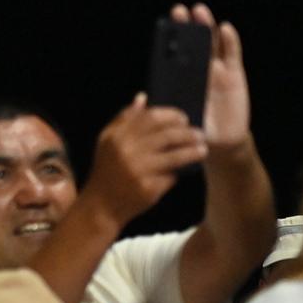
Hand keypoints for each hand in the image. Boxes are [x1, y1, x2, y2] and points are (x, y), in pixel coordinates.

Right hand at [86, 95, 206, 227]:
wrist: (100, 205)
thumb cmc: (107, 170)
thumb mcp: (107, 141)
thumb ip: (124, 119)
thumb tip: (142, 97)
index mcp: (117, 136)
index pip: (151, 117)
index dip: (172, 115)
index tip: (184, 118)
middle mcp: (126, 151)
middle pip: (167, 135)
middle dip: (188, 133)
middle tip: (199, 134)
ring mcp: (138, 170)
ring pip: (175, 155)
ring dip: (193, 151)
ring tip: (202, 149)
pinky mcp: (148, 187)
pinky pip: (171, 175)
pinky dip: (179, 171)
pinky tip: (187, 168)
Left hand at [173, 3, 250, 151]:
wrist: (220, 143)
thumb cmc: (193, 131)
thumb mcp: (175, 119)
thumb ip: (163, 106)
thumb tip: (142, 95)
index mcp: (180, 80)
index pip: (174, 56)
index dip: (170, 40)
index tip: (164, 24)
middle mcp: (198, 71)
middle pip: (191, 45)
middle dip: (185, 28)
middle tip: (179, 11)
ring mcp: (217, 71)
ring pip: (211, 45)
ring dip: (206, 27)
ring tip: (199, 11)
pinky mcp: (234, 75)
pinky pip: (232, 55)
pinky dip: (230, 41)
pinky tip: (225, 28)